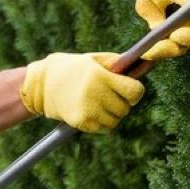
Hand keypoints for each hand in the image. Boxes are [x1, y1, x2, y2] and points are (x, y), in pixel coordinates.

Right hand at [20, 53, 144, 132]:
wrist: (42, 84)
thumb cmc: (73, 68)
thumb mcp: (95, 60)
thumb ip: (119, 64)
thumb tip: (147, 63)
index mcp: (101, 76)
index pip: (135, 91)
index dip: (134, 91)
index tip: (127, 88)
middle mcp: (95, 93)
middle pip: (126, 107)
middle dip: (122, 102)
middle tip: (109, 94)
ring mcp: (88, 110)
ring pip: (117, 120)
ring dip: (112, 114)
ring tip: (98, 102)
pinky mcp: (81, 122)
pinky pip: (105, 128)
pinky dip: (102, 122)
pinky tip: (91, 110)